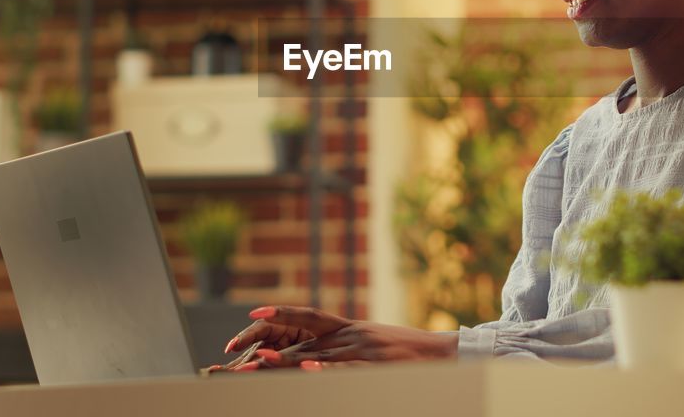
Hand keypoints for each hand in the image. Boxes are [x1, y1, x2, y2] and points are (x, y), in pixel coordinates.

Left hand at [240, 306, 457, 370]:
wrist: (445, 352)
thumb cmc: (410, 352)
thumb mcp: (374, 345)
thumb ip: (347, 347)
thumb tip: (320, 357)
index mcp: (348, 328)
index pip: (307, 317)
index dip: (280, 314)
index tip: (253, 313)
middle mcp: (350, 334)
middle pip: (302, 340)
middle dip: (269, 349)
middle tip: (238, 359)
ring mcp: (362, 348)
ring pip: (315, 354)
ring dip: (284, 361)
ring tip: (256, 363)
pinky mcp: (375, 363)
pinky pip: (344, 367)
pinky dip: (324, 368)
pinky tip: (305, 370)